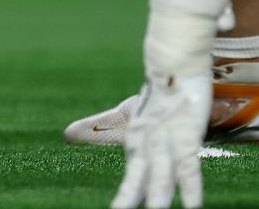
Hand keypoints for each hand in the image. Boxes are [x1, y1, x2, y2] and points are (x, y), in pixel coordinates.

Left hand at [113, 73, 211, 208]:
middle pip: (140, 178)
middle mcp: (148, 143)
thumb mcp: (127, 116)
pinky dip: (190, 185)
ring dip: (157, 196)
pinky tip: (192, 206)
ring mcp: (167, 138)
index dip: (125, 198)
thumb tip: (66, 134)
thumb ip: (100, 128)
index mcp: (136, 143)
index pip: (131, 178)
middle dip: (131, 199)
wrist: (173, 64)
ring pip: (161, 173)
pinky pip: (189, 163)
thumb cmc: (153, 96)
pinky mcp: (187, 133)